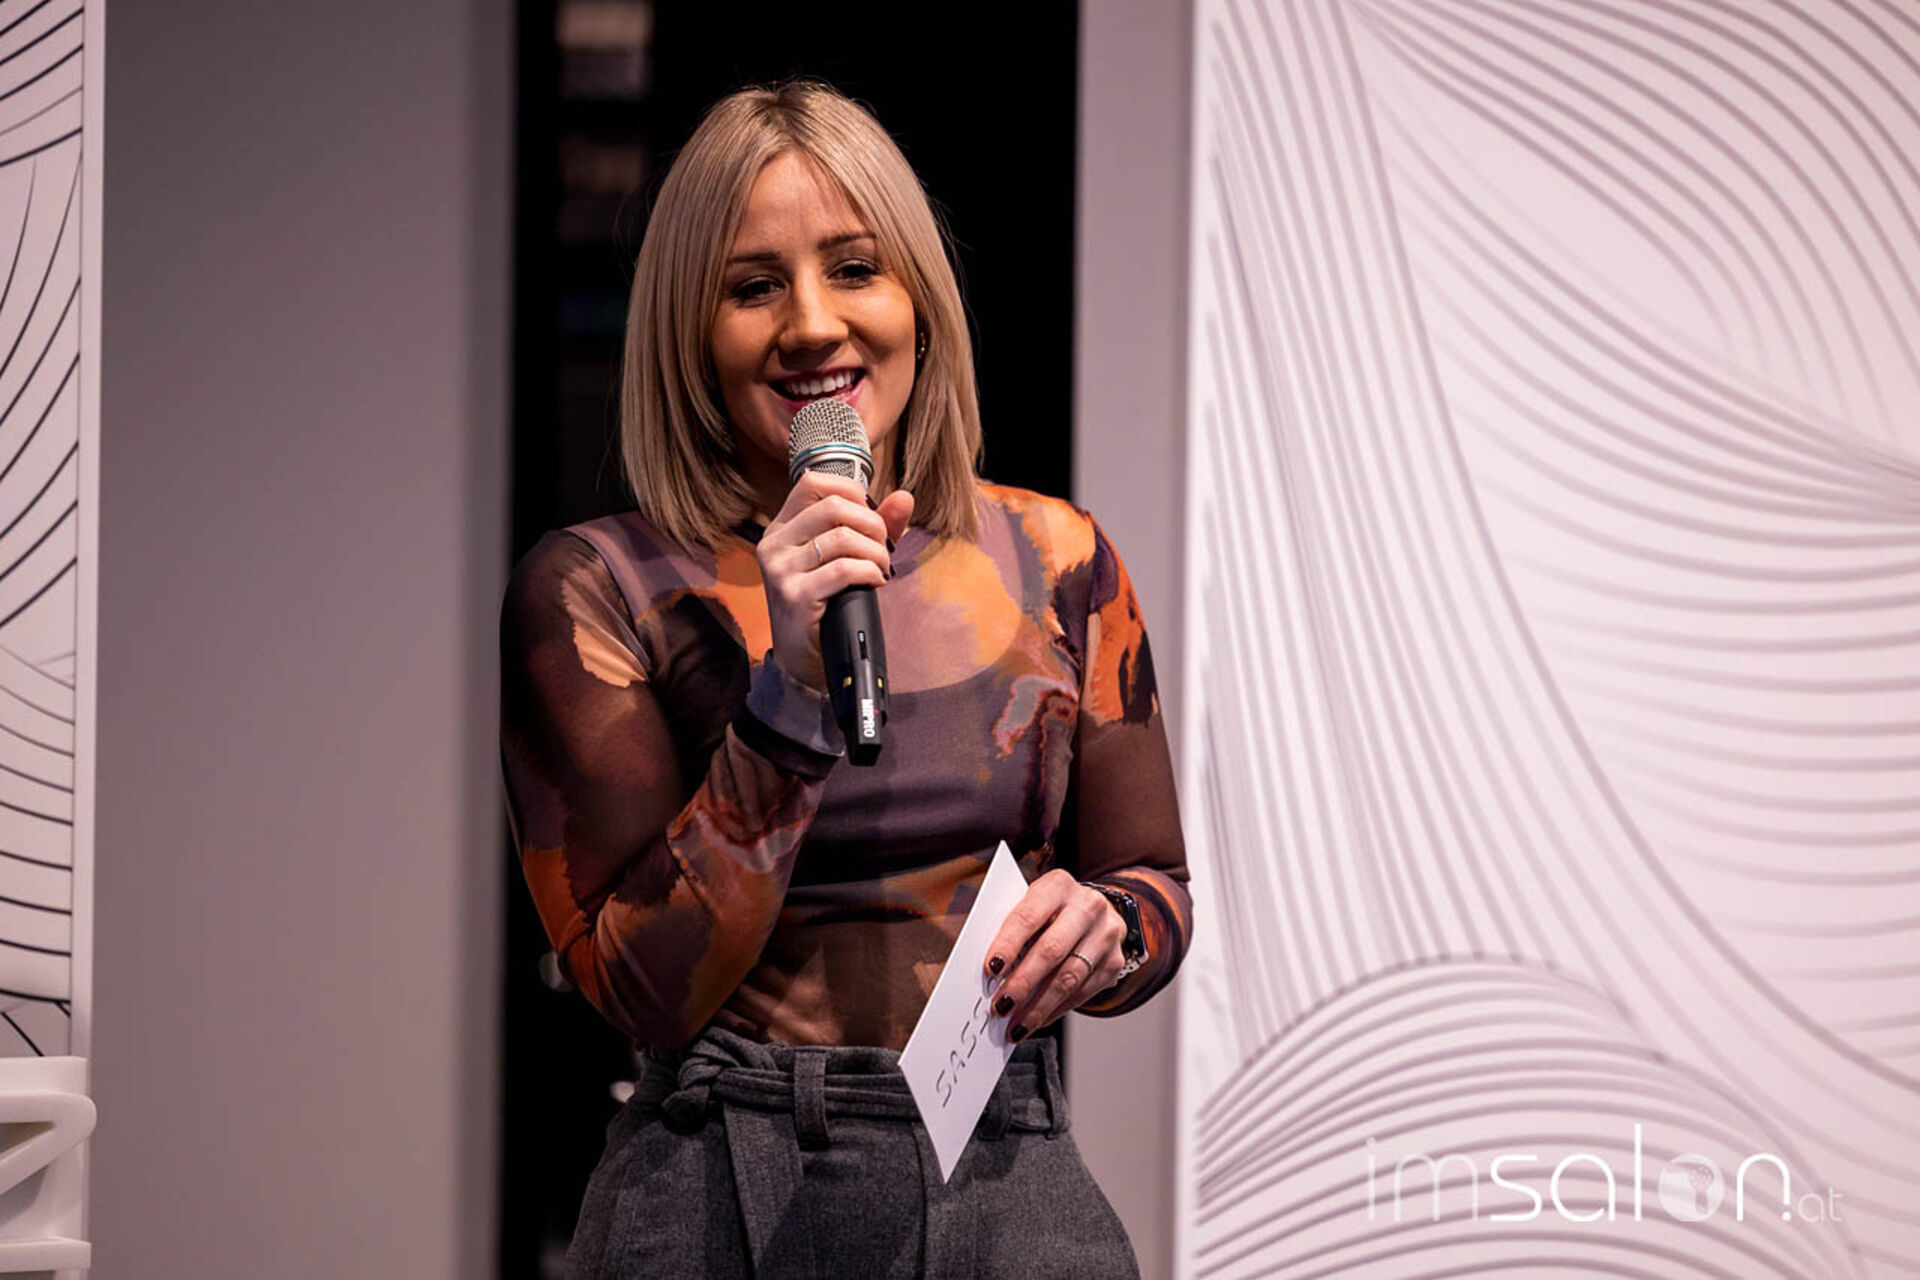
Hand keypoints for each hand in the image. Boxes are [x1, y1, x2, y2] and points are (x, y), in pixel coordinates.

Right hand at [757, 471, 913, 691]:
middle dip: (872, 524)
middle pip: (833, 506)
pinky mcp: (795, 596)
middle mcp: (774, 544)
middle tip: (883, 547)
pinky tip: (875, 582)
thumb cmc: (824, 604)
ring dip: (875, 552)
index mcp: (781, 529)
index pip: (811, 482)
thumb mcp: (844, 558)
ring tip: (881, 568)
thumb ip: (874, 526)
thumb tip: (904, 497)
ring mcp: (781, 570)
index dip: (850, 489)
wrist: (802, 658)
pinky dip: (870, 572)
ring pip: (842, 538)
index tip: (871, 513)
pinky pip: (844, 570)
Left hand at [980, 869, 1127, 1041]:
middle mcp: (1088, 906)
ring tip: (1016, 1024)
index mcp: (1058, 886)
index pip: (1028, 916)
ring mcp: (1106, 934)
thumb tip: (989, 971)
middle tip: (1001, 1006)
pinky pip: (1082, 992)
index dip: (1008, 944)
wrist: (1095, 910)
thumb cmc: (1050, 911)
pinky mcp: (1114, 962)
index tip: (990, 970)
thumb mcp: (1032, 904)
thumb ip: (1011, 929)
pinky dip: (1056, 1010)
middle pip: (1051, 950)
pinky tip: (1038, 1019)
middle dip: (1022, 983)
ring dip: (1039, 1006)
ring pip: (1069, 977)